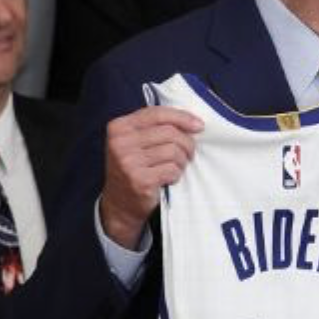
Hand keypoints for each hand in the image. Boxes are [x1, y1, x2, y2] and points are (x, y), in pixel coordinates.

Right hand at [101, 106, 203, 247]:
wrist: (119, 204)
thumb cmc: (135, 168)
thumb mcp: (136, 142)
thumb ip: (156, 127)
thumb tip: (194, 122)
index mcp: (119, 127)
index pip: (157, 113)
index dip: (182, 117)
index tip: (199, 126)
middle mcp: (120, 143)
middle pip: (170, 132)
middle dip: (187, 143)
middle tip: (188, 154)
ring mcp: (128, 162)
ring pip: (174, 151)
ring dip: (182, 161)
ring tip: (175, 167)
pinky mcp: (139, 180)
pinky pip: (172, 169)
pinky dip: (176, 174)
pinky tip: (169, 178)